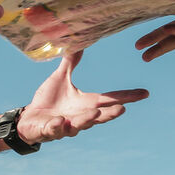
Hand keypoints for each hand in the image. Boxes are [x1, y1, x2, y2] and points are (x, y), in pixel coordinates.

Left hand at [17, 52, 148, 143]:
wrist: (29, 119)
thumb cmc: (48, 100)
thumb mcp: (60, 79)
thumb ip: (70, 63)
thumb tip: (79, 44)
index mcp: (85, 104)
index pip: (108, 100)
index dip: (127, 96)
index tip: (144, 93)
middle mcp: (79, 117)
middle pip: (99, 116)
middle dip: (110, 114)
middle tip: (123, 108)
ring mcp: (66, 126)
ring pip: (79, 125)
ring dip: (87, 120)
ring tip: (95, 114)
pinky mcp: (50, 131)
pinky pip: (55, 130)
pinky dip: (57, 127)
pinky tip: (60, 121)